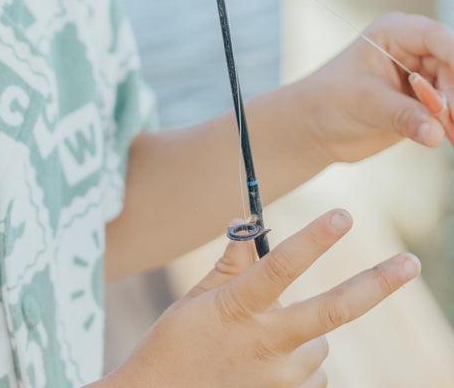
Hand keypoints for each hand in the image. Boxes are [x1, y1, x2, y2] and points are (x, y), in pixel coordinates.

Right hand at [109, 210, 419, 387]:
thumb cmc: (174, 345)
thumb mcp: (193, 300)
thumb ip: (228, 266)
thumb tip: (246, 225)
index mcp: (237, 308)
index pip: (281, 267)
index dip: (313, 240)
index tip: (343, 215)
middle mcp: (268, 343)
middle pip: (334, 310)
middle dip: (376, 284)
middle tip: (411, 262)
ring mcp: (284, 377)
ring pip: (319, 342)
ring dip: (304, 331)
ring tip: (260, 338)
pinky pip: (314, 373)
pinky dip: (300, 361)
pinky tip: (265, 363)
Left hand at [293, 11, 453, 164]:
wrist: (317, 125)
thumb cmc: (329, 101)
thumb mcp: (365, 103)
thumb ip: (403, 116)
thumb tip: (435, 132)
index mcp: (393, 32)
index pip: (437, 38)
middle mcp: (413, 48)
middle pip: (453, 65)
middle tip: (447, 121)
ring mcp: (423, 74)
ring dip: (453, 114)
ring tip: (446, 135)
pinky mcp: (428, 100)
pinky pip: (453, 110)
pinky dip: (452, 124)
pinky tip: (447, 138)